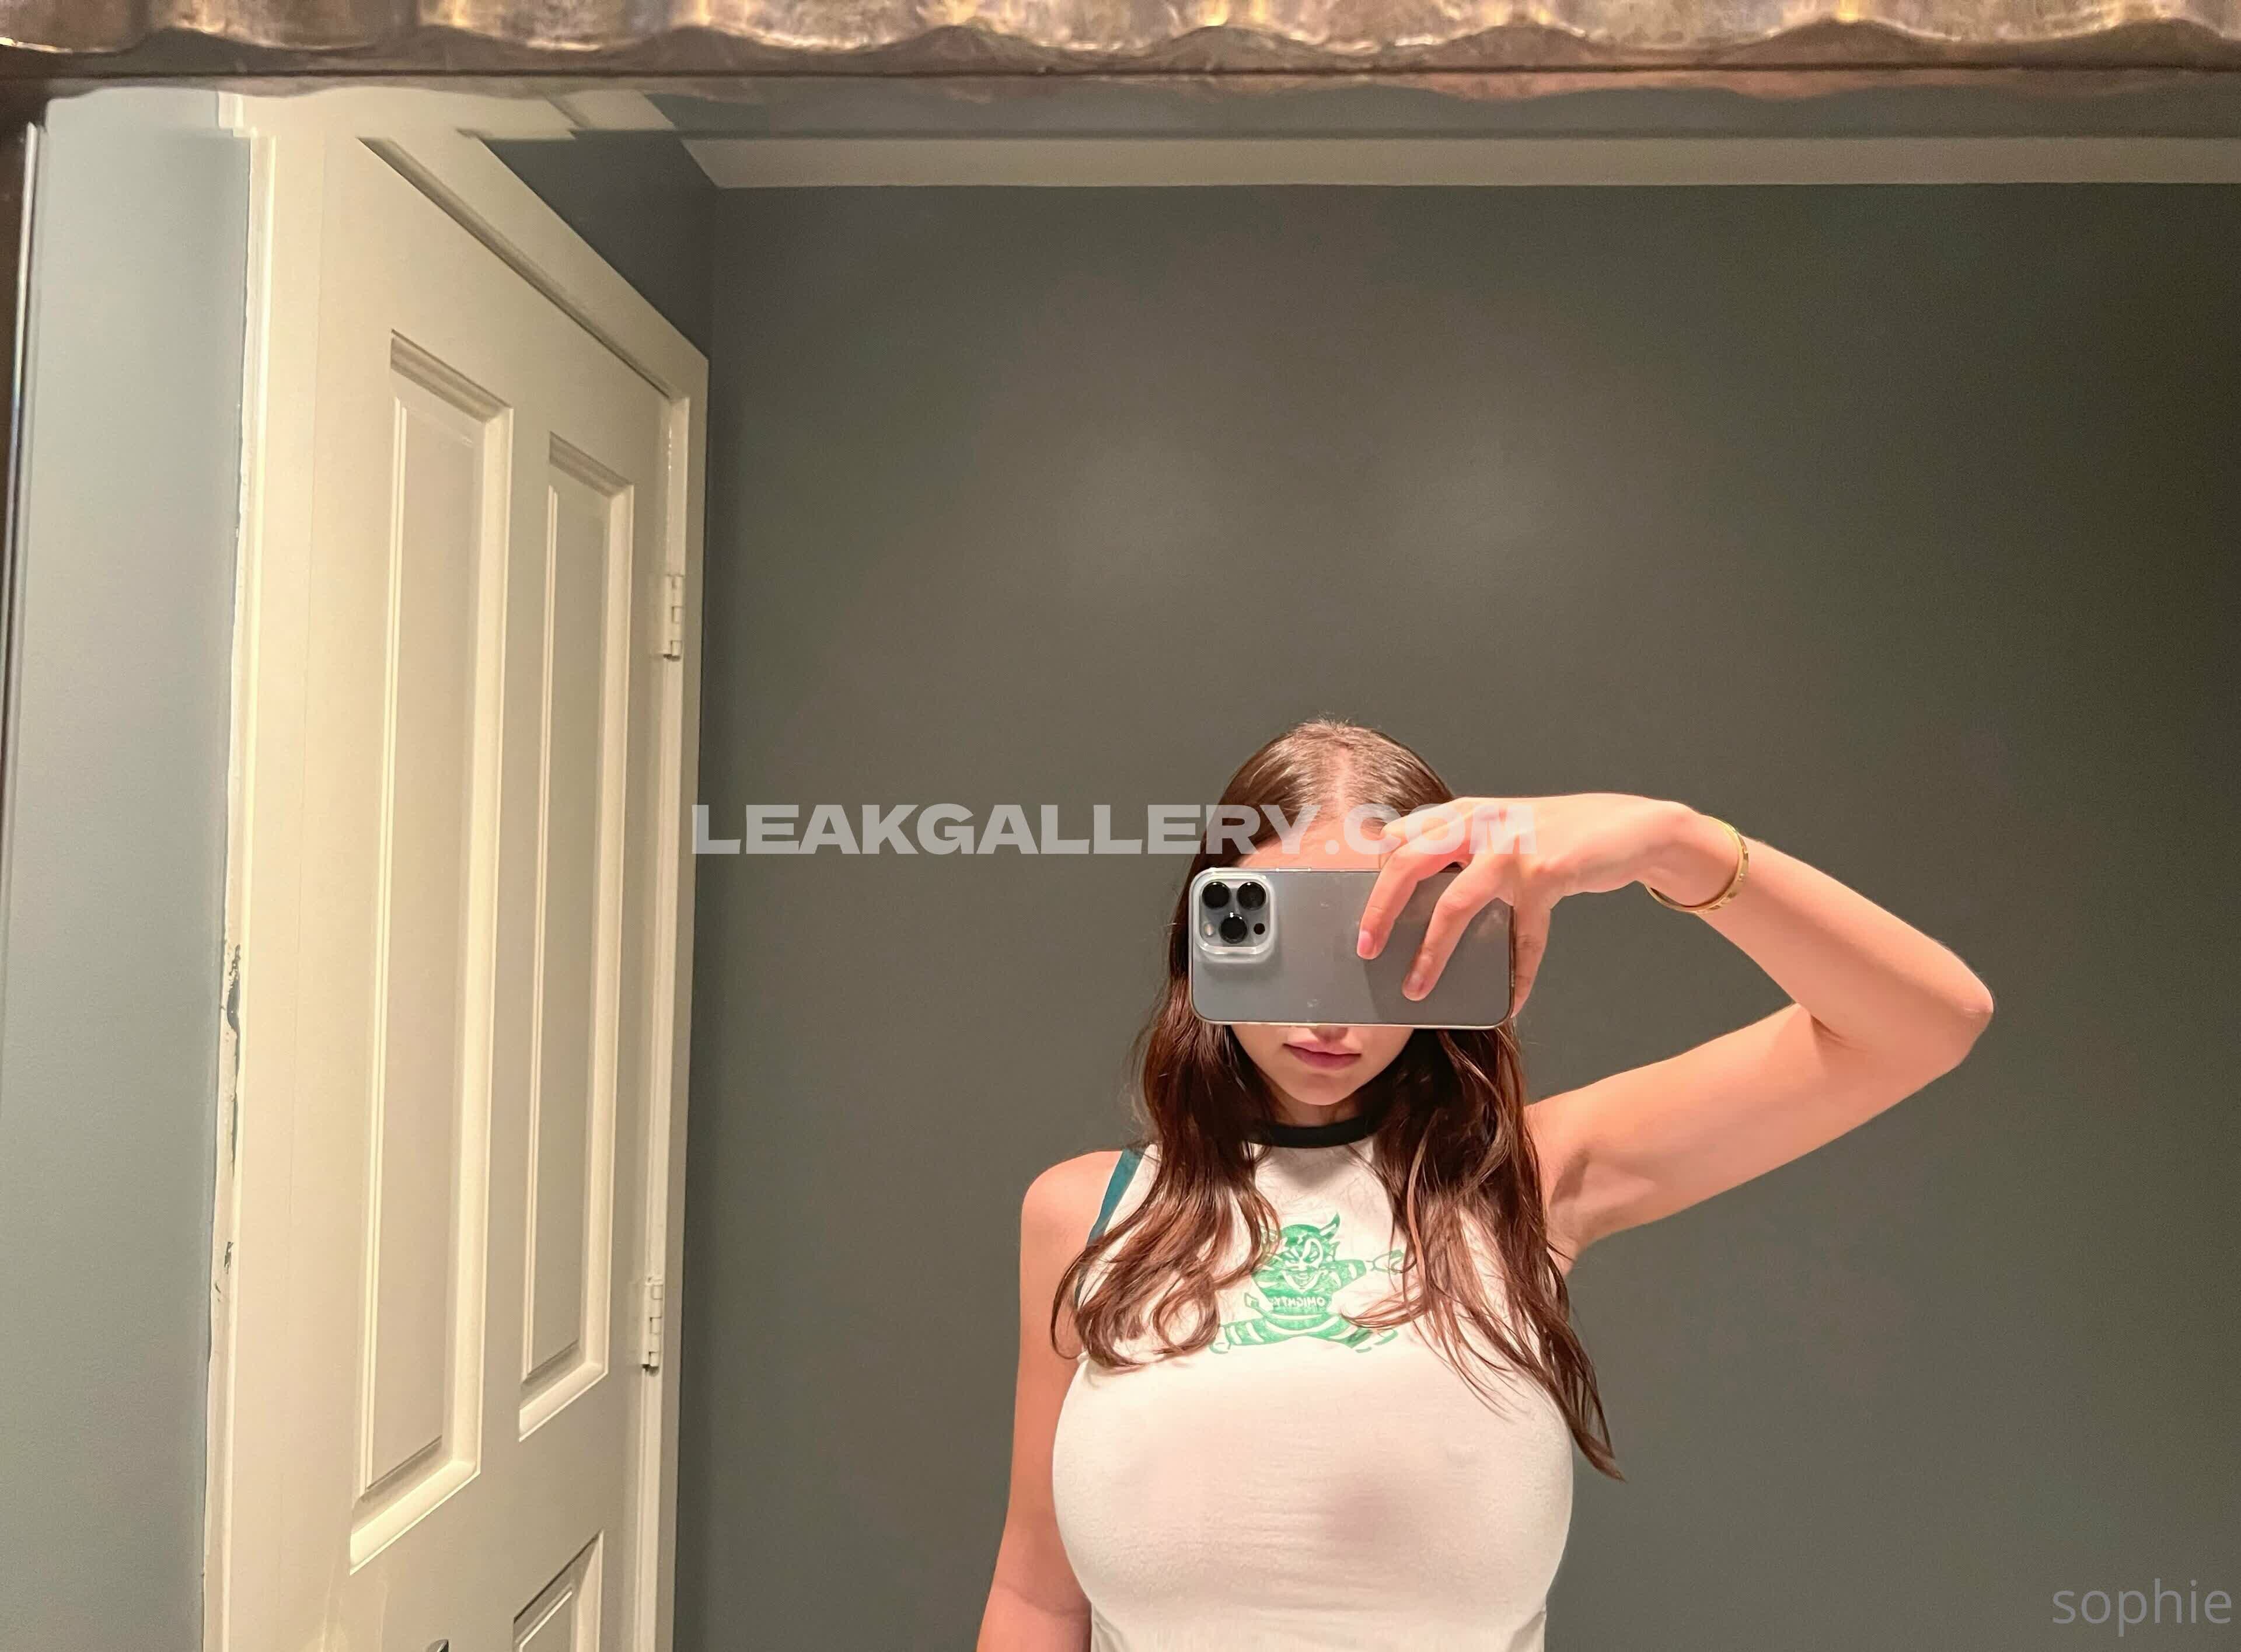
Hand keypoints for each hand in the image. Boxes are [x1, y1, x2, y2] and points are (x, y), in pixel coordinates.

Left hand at [1356, 794, 1730, 1015]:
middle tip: (1364, 949)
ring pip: (1456, 904)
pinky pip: (1525, 938)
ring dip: (1433, 952)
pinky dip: (1518, 975)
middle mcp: (1481, 822)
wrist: (1631, 826)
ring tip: (1416, 988)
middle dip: (1380, 909)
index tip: (1352, 912)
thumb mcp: (1501, 828)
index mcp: (1464, 811)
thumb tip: (1407, 884)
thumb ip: (1459, 846)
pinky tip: (1512, 1002)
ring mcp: (1514, 847)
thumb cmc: (1558, 835)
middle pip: (1408, 862)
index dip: (1371, 873)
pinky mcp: (1549, 873)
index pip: (1398, 837)